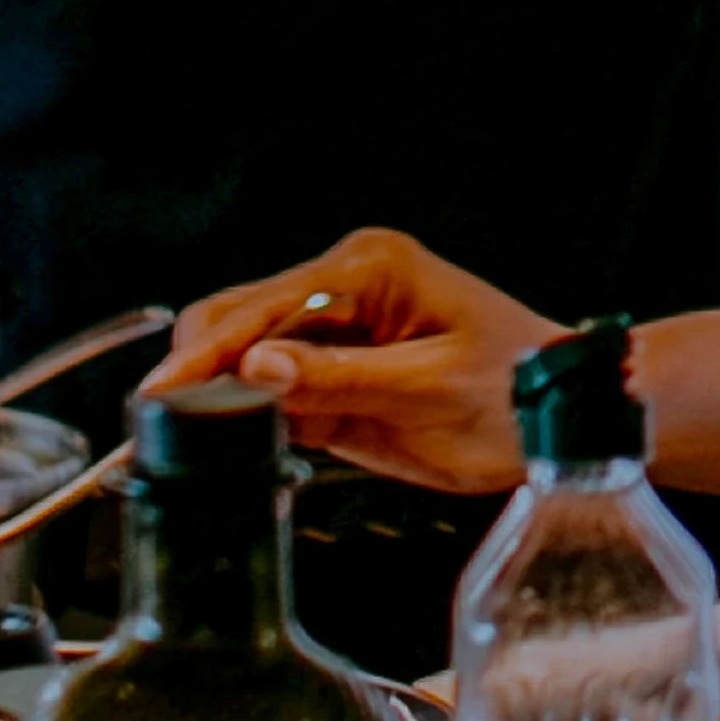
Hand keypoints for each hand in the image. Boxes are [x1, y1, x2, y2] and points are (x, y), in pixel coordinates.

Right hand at [158, 229, 560, 494]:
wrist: (560, 418)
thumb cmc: (516, 392)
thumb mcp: (428, 391)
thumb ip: (340, 381)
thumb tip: (258, 368)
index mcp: (370, 268)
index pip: (263, 305)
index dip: (207, 354)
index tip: (159, 399)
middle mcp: (346, 285)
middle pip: (237, 319)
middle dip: (198, 372)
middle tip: (162, 434)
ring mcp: (338, 329)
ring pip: (244, 356)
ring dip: (214, 399)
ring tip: (176, 449)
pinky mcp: (337, 373)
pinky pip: (272, 394)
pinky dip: (245, 420)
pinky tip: (223, 452)